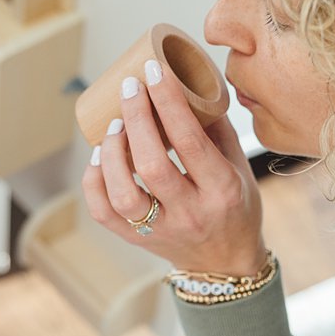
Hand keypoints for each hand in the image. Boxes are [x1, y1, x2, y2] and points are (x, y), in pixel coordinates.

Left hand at [82, 60, 267, 275]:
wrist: (224, 264)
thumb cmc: (235, 207)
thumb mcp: (239, 168)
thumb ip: (216, 128)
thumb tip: (189, 82)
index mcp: (222, 191)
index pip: (190, 142)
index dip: (168, 102)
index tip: (154, 71)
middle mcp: (190, 213)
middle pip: (152, 165)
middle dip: (136, 119)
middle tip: (130, 87)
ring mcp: (160, 230)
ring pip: (123, 193)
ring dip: (112, 152)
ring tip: (115, 125)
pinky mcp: (136, 240)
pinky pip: (103, 212)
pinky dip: (95, 178)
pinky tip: (100, 155)